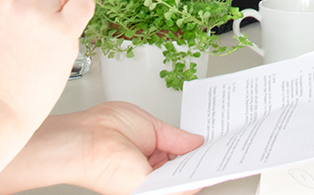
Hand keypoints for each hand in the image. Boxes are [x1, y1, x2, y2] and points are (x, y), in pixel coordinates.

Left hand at [10, 102, 205, 194]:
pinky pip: (180, 187)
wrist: (88, 142)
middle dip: (201, 158)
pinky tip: (211, 167)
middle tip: (225, 150)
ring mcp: (149, 182)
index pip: (176, 153)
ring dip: (202, 168)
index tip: (213, 145)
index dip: (194, 149)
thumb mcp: (151, 126)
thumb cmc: (105, 128)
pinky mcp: (151, 190)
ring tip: (223, 156)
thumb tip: (196, 141)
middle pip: (181, 167)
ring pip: (183, 179)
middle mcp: (147, 169)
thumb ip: (177, 137)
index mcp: (145, 149)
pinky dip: (197, 178)